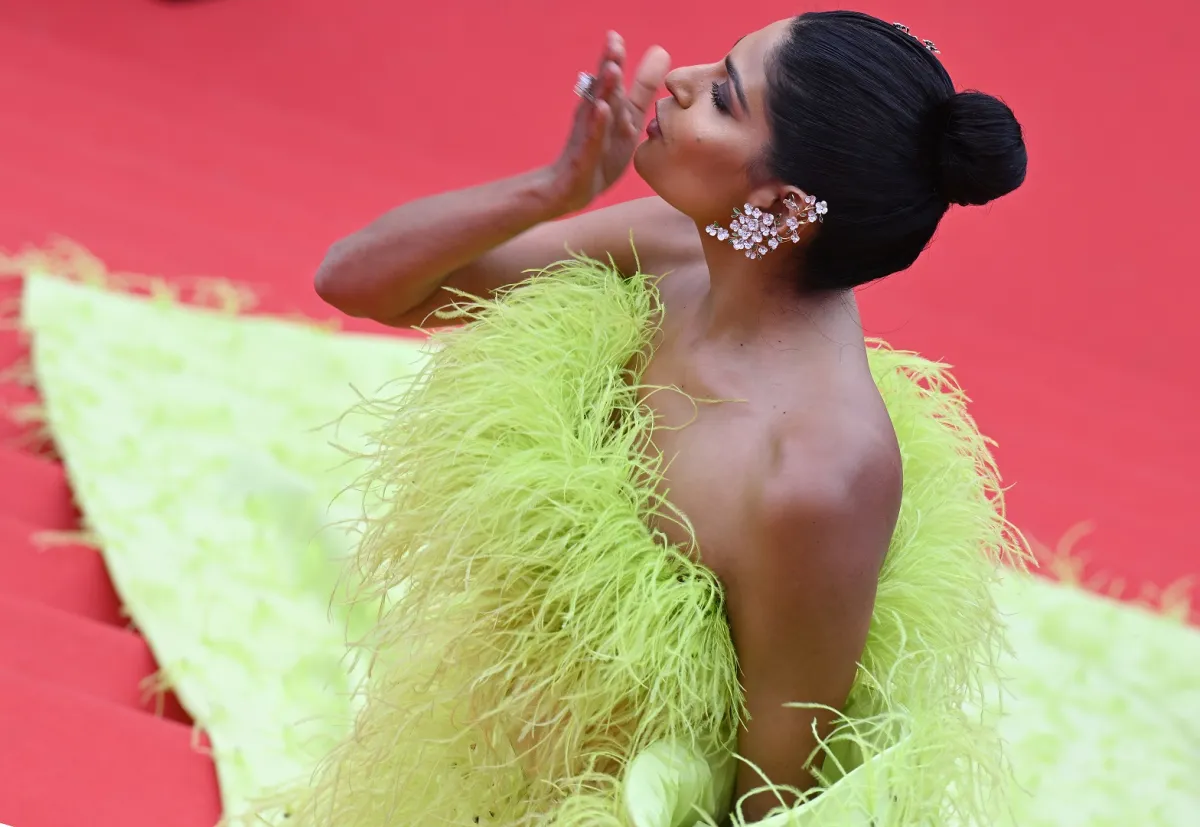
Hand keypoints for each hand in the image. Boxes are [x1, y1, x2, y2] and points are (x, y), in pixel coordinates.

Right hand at [549, 32, 669, 212]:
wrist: (572, 189)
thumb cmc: (600, 152)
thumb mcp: (627, 118)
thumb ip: (642, 88)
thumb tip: (661, 52)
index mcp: (608, 107)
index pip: (612, 80)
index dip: (614, 58)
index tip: (615, 36)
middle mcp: (595, 117)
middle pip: (603, 89)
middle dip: (609, 66)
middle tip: (613, 44)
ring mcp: (588, 136)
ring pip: (597, 110)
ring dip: (604, 90)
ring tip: (612, 70)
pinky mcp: (584, 156)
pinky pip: (592, 139)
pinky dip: (597, 125)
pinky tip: (601, 110)